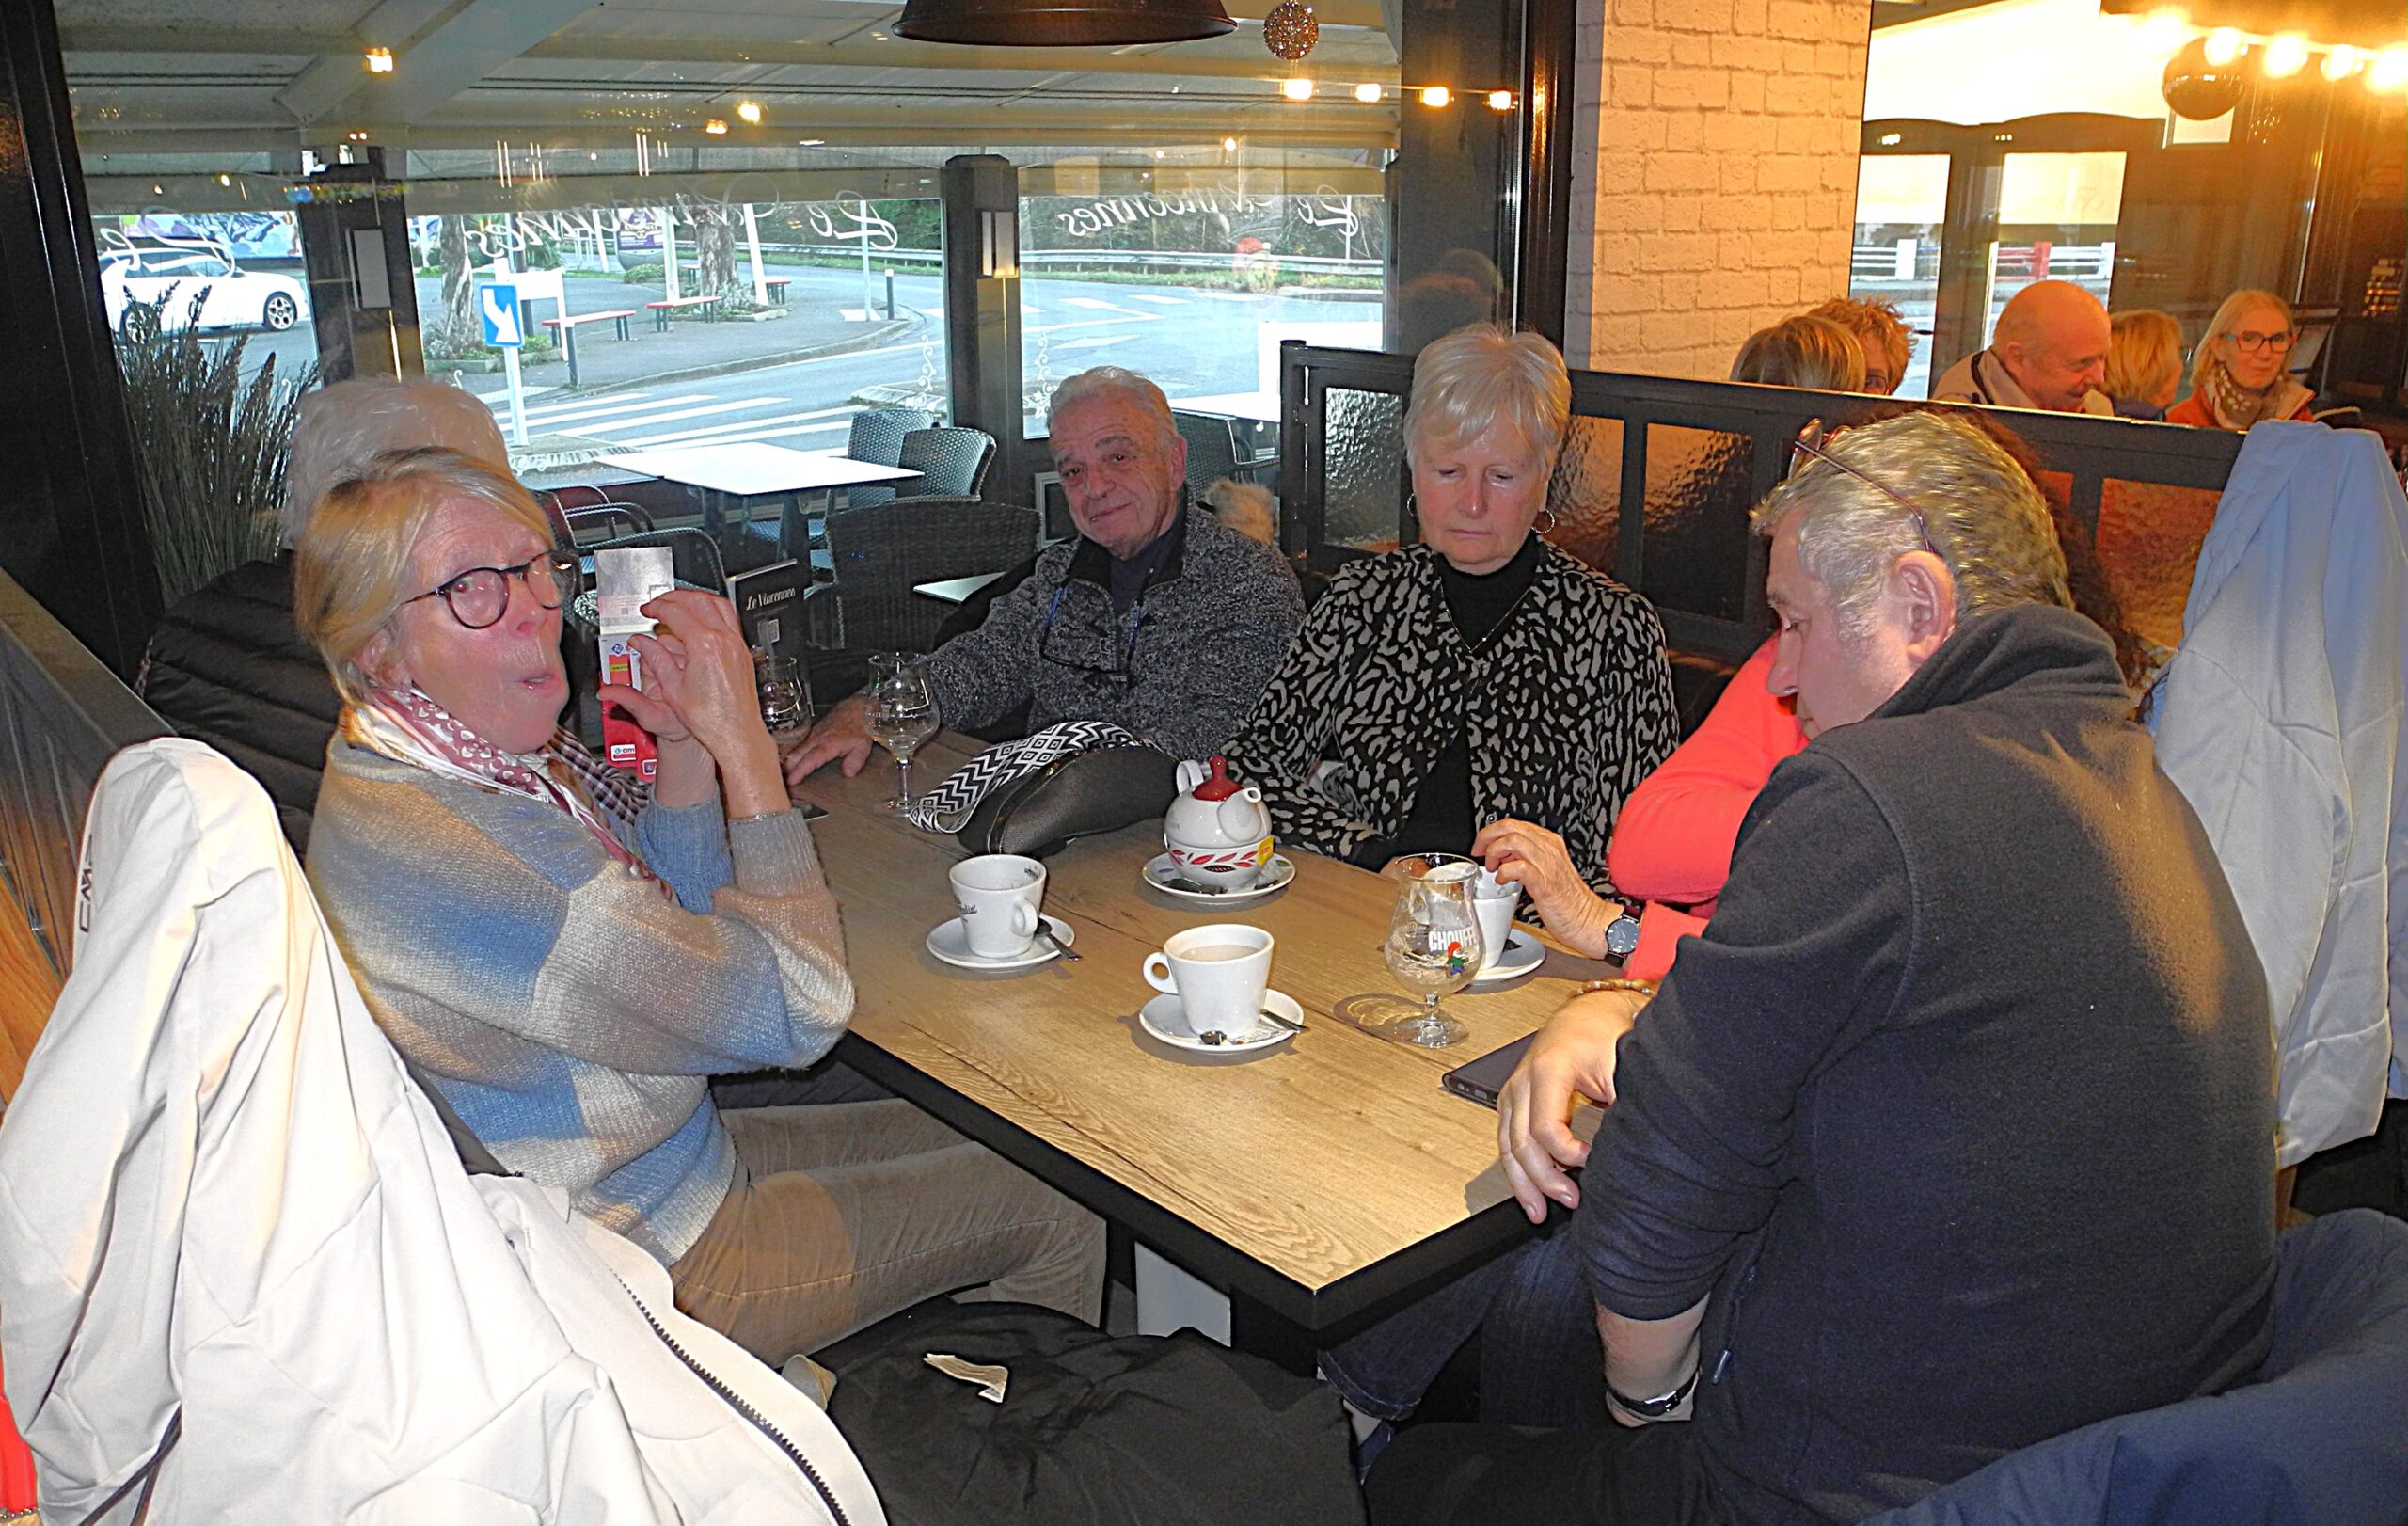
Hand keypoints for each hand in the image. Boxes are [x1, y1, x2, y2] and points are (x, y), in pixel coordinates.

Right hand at [598, 589, 783, 817]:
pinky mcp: (742, 651)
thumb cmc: (711, 719)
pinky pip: (729, 618)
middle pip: (698, 600)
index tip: (647, 611)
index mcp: (705, 646)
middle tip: (659, 603)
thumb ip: (656, 660)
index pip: (676, 612)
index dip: (656, 608)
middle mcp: (724, 640)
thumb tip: (642, 644)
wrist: (736, 733)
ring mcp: (737, 644)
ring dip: (696, 598)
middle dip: (674, 597)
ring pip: (718, 604)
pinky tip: (702, 619)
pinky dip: (712, 610)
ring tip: (680, 603)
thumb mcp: (673, 689)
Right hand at [785, 695, 874, 782]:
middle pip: (796, 755)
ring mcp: (811, 736)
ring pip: (793, 750)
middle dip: (787, 770)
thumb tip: (848, 773)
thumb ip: (855, 760)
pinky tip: (786, 765)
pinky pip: (797, 746)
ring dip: (786, 763)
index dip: (800, 770)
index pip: (811, 759)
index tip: (791, 781)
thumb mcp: (863, 745)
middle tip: (782, 785)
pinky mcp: (810, 734)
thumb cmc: (859, 727)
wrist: (855, 708)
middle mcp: (816, 739)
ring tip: (780, 778)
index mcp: (828, 743)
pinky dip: (790, 756)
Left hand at [1474, 818, 1615, 957]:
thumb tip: (1502, 854)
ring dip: (1494, 852)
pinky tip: (1502, 880)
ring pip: (1512, 841)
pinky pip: (1518, 867)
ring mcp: (1547, 864)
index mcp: (1549, 843)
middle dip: (1488, 837)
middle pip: (1510, 827)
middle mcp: (1549, 849)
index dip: (1492, 832)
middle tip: (1479, 851)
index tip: (1482, 844)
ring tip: (1492, 867)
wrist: (1587, 919)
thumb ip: (1525, 857)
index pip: (1515, 824)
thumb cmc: (1566, 899)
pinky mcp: (1545, 883)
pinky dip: (1504, 871)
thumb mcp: (1545, 869)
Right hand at [1497, 987, 1646, 1221]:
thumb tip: (1631, 1149)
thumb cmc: (1602, 1036)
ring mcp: (1512, 1092)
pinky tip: (1528, 1193)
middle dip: (1544, 1179)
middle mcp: (1522, 1081)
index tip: (1595, 1163)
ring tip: (1539, 1213)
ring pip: (1507, 1147)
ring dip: (1523, 1183)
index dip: (1569, 1155)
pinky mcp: (1512, 1102)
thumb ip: (1622, 1104)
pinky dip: (1517, 1170)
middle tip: (1572, 1200)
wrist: (1586, 1016)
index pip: (1546, 1128)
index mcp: (1548, 1069)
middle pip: (1520, 1143)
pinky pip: (1507, 1142)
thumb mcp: (1620, 1066)